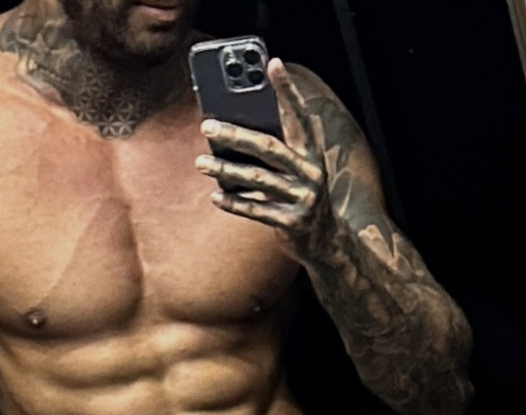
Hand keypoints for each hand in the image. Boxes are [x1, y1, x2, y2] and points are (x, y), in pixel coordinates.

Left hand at [195, 58, 337, 261]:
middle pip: (269, 147)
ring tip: (200, 162)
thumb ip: (275, 150)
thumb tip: (232, 130)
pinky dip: (234, 203)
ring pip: (258, 179)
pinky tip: (215, 196)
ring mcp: (303, 198)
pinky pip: (256, 210)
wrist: (325, 241)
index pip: (299, 115)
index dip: (287, 90)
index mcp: (311, 153)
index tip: (272, 63)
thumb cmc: (300, 197)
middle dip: (236, 134)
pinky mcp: (291, 222)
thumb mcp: (296, 170)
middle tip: (207, 125)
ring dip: (226, 169)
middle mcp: (310, 172)